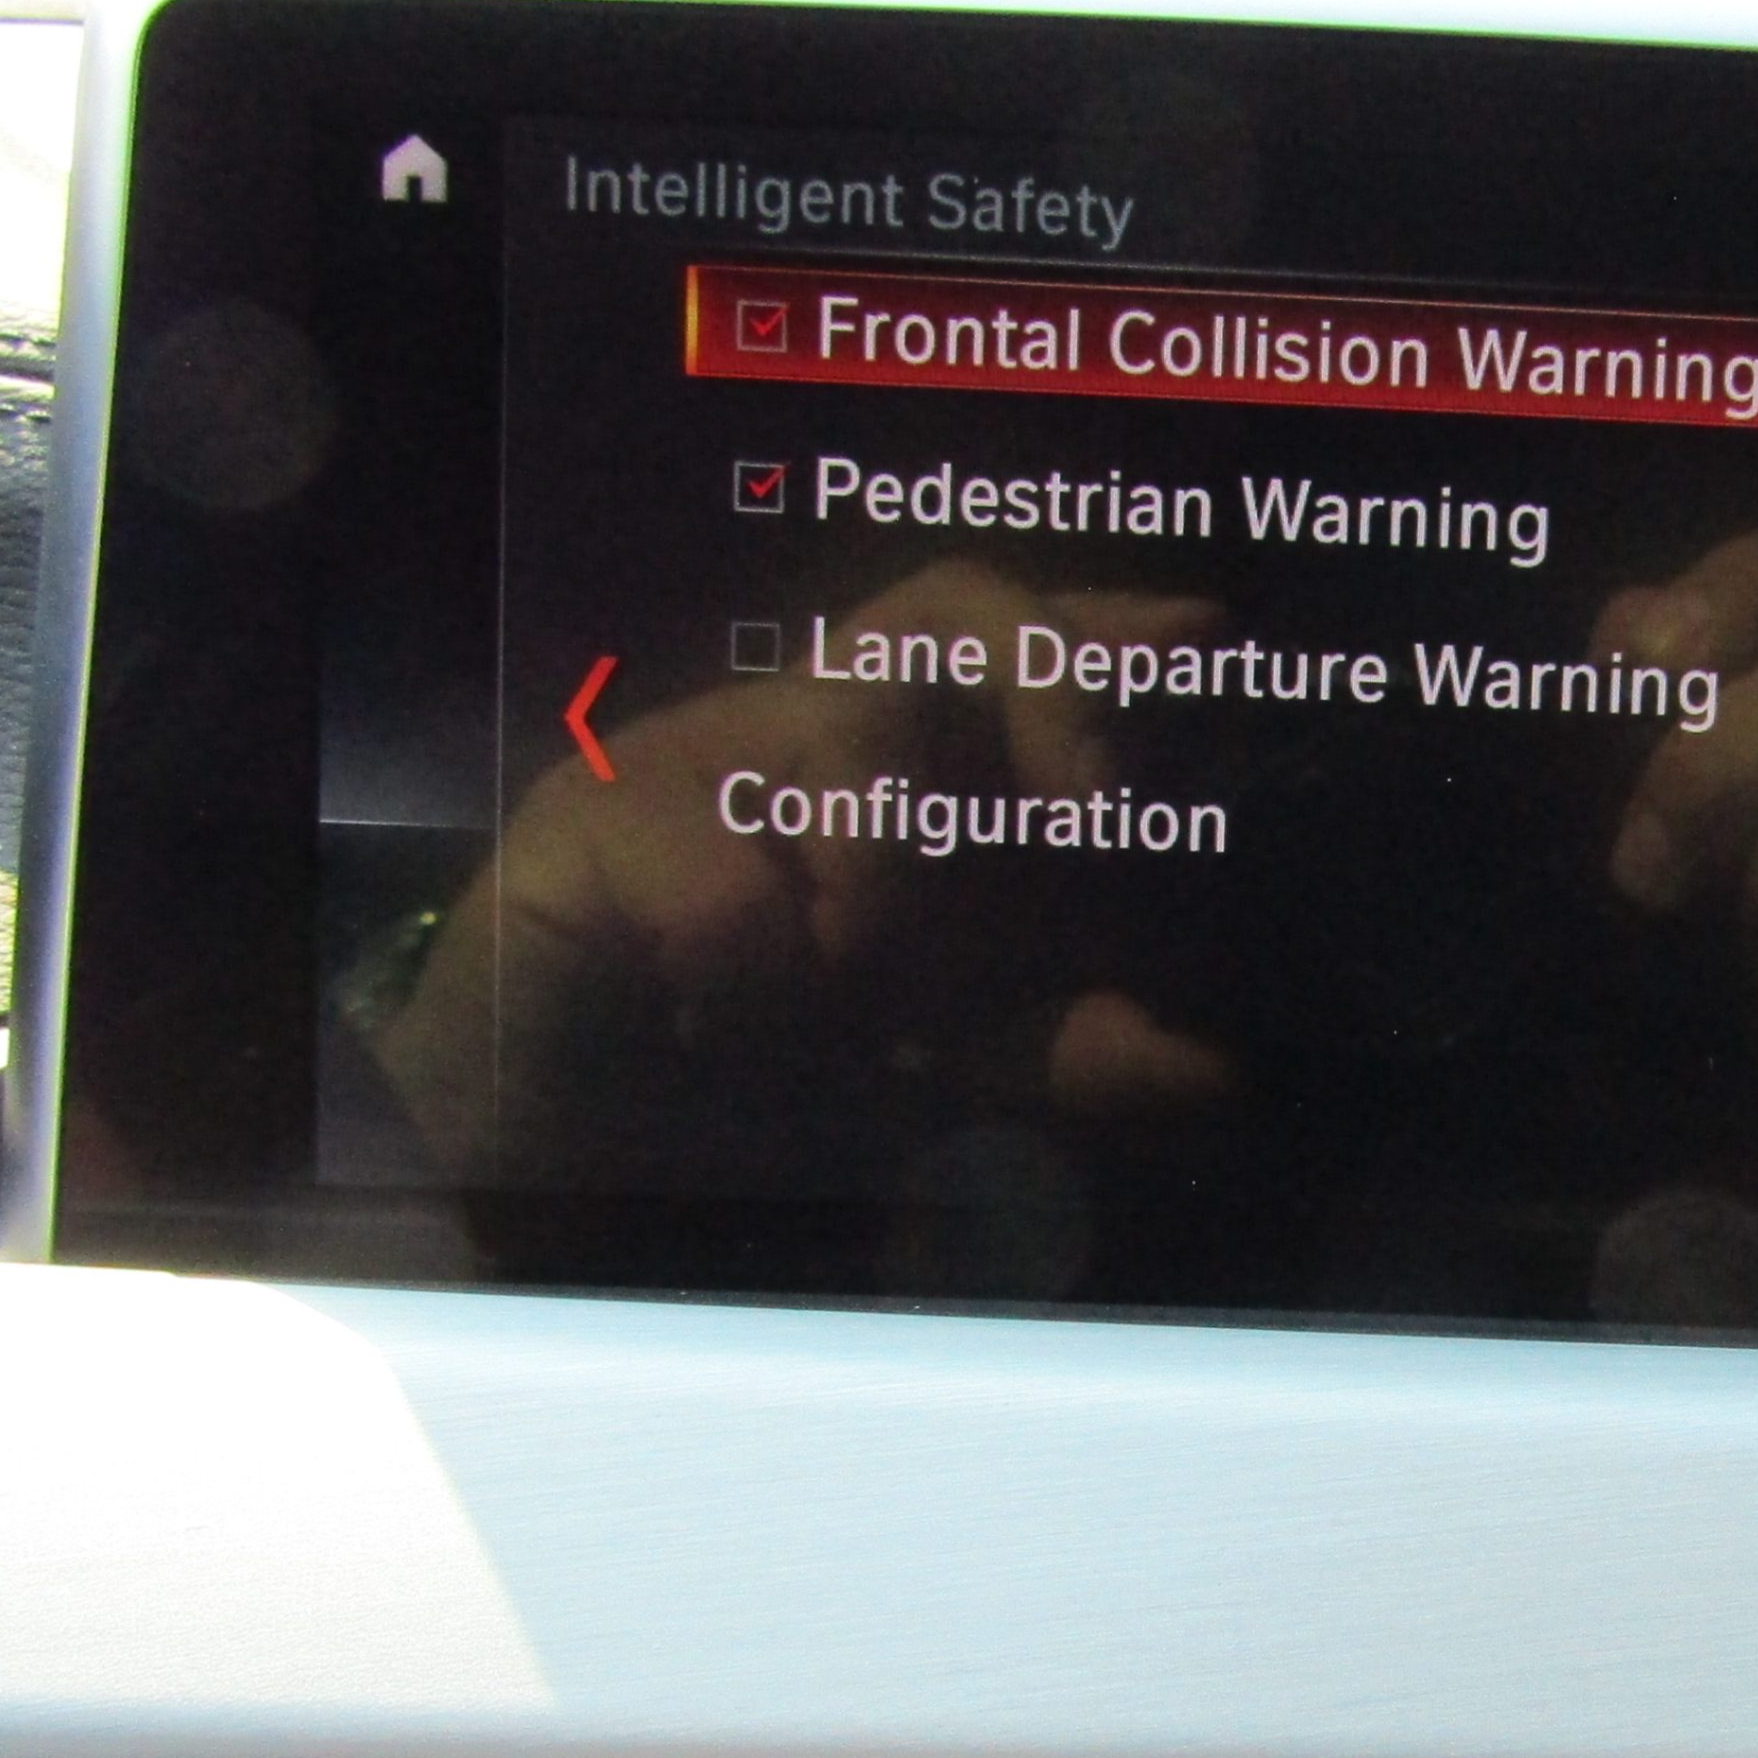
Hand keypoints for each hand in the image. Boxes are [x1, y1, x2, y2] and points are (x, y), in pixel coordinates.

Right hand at [373, 558, 1237, 1172]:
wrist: (540, 1147)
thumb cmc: (749, 1078)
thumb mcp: (950, 1078)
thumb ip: (1075, 1059)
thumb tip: (1218, 1068)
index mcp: (911, 774)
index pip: (1013, 647)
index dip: (1102, 627)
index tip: (1201, 633)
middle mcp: (818, 735)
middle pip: (950, 610)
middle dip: (1045, 679)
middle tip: (1089, 799)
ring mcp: (700, 756)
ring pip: (848, 732)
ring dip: (888, 877)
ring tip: (856, 988)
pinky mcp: (590, 819)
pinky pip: (723, 879)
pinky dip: (755, 970)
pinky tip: (718, 1018)